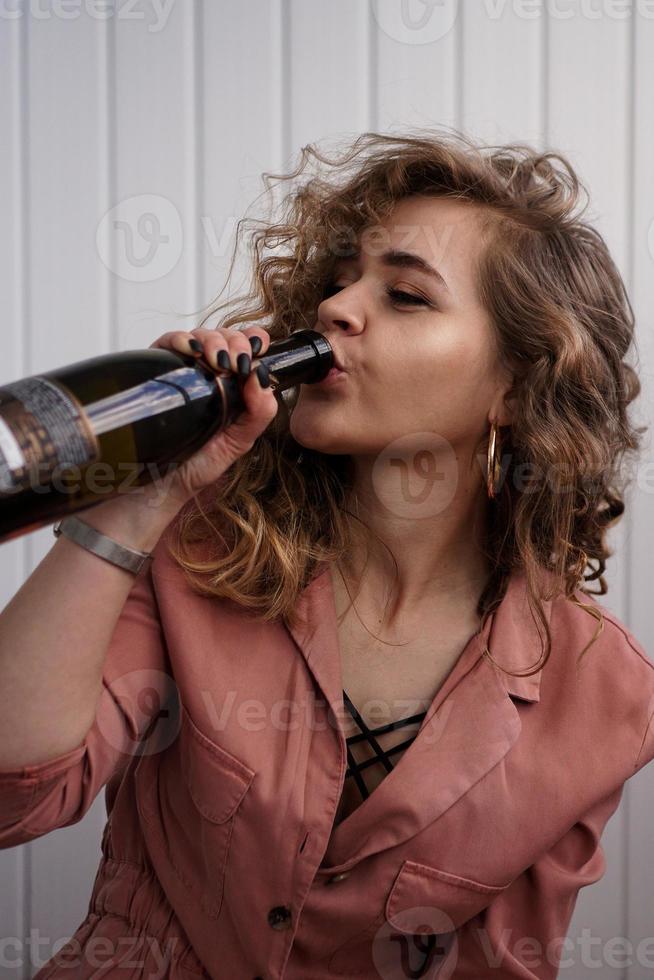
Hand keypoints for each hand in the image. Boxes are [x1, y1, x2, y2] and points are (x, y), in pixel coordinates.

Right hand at [146, 325, 277, 506]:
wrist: (160, 485)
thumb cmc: (196, 465)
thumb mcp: (239, 441)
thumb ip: (259, 412)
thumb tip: (262, 376)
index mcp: (231, 387)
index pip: (244, 348)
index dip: (253, 338)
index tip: (259, 347)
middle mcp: (207, 375)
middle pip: (224, 337)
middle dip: (235, 341)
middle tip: (237, 360)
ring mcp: (181, 371)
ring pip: (199, 336)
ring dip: (213, 340)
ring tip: (218, 360)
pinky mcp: (156, 371)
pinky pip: (166, 343)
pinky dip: (181, 339)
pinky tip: (191, 350)